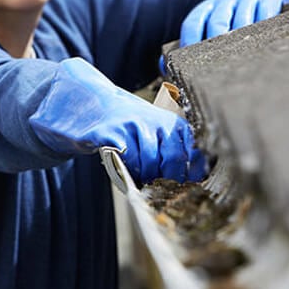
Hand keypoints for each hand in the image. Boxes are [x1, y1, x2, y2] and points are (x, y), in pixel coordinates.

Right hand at [30, 58, 205, 183]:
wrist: (90, 105)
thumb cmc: (127, 126)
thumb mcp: (155, 133)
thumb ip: (175, 152)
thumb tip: (198, 176)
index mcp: (172, 122)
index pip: (194, 151)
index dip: (191, 172)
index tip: (185, 183)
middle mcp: (156, 120)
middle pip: (174, 160)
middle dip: (167, 177)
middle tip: (157, 180)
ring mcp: (133, 124)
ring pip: (149, 163)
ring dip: (144, 175)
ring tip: (138, 172)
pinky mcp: (112, 132)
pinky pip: (126, 159)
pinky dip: (126, 170)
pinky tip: (124, 167)